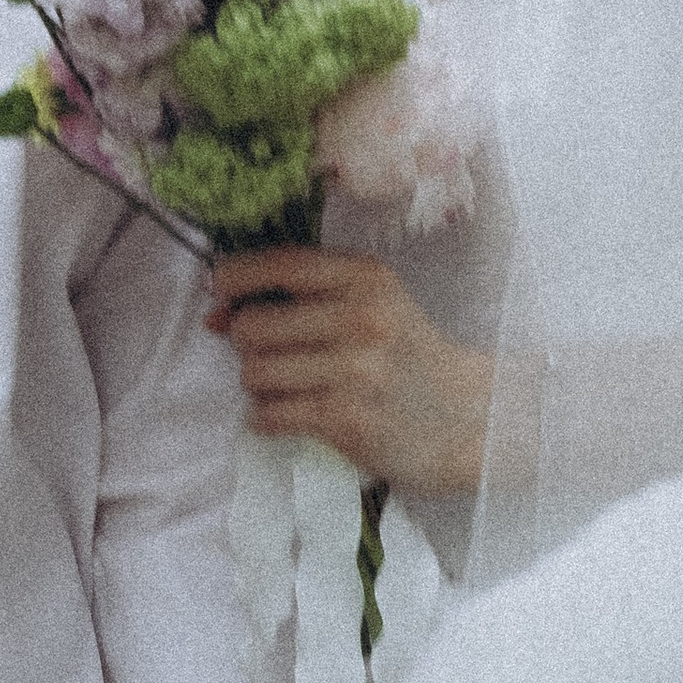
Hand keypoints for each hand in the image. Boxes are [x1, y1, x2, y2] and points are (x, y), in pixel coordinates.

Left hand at [209, 246, 489, 493]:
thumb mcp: (370, 305)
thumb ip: (298, 298)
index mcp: (366, 278)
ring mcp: (354, 370)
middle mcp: (361, 317)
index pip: (280, 263)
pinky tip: (293, 415)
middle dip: (247, 344)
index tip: (220, 290)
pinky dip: (267, 418)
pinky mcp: (347, 419)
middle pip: (251, 325)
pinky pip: (269, 414)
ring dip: (259, 385)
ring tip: (289, 388)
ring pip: (254, 372)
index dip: (235, 275)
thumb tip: (214, 313)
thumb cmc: (406, 355)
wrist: (468, 418)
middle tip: (272, 354)